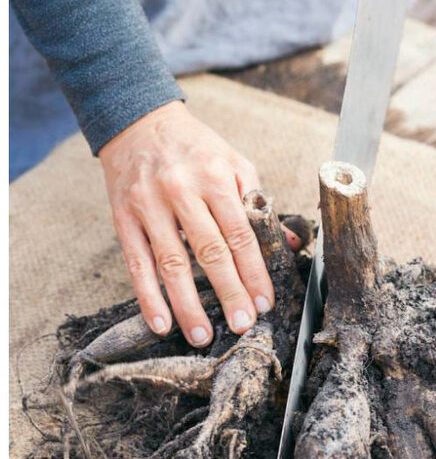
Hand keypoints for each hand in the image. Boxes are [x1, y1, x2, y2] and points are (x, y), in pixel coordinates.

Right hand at [99, 101, 299, 346]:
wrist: (138, 121)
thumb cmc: (196, 148)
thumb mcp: (235, 163)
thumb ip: (260, 204)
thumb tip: (290, 244)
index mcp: (216, 178)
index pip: (240, 235)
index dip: (254, 272)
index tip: (265, 302)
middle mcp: (181, 192)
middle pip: (209, 252)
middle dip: (228, 293)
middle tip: (242, 324)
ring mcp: (149, 206)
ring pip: (171, 263)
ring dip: (188, 305)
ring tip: (202, 336)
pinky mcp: (123, 218)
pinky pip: (136, 263)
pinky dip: (148, 297)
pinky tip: (161, 322)